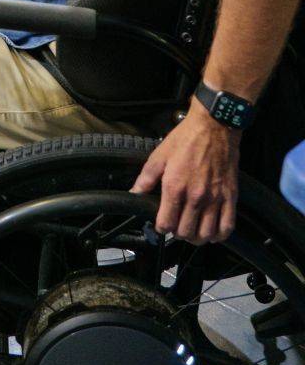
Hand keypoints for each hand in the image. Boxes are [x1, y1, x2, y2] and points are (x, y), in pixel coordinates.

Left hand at [130, 99, 239, 244]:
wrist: (214, 127)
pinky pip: (227, 227)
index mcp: (175, 187)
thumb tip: (134, 194)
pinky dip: (219, 235)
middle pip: (185, 232)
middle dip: (178, 233)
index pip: (166, 224)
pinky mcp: (230, 197)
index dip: (161, 227)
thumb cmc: (185, 139)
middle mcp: (195, 197)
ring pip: (206, 234)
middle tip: (177, 225)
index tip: (162, 222)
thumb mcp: (159, 155)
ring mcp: (215, 199)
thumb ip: (146, 178)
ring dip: (197, 238)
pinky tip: (212, 232)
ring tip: (193, 230)